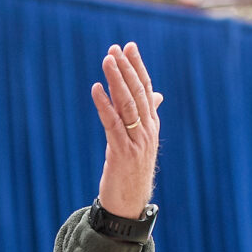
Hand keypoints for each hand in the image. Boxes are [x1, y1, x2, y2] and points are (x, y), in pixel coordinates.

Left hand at [91, 43, 162, 218]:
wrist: (130, 204)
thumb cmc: (131, 172)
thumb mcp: (140, 142)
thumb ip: (146, 117)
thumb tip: (156, 95)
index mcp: (151, 125)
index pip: (146, 89)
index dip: (138, 67)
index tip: (128, 47)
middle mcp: (147, 130)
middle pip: (137, 92)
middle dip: (126, 68)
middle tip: (114, 48)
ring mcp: (136, 141)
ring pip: (127, 104)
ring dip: (116, 80)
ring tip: (107, 60)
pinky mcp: (121, 153)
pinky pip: (112, 124)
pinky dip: (104, 105)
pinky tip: (95, 90)